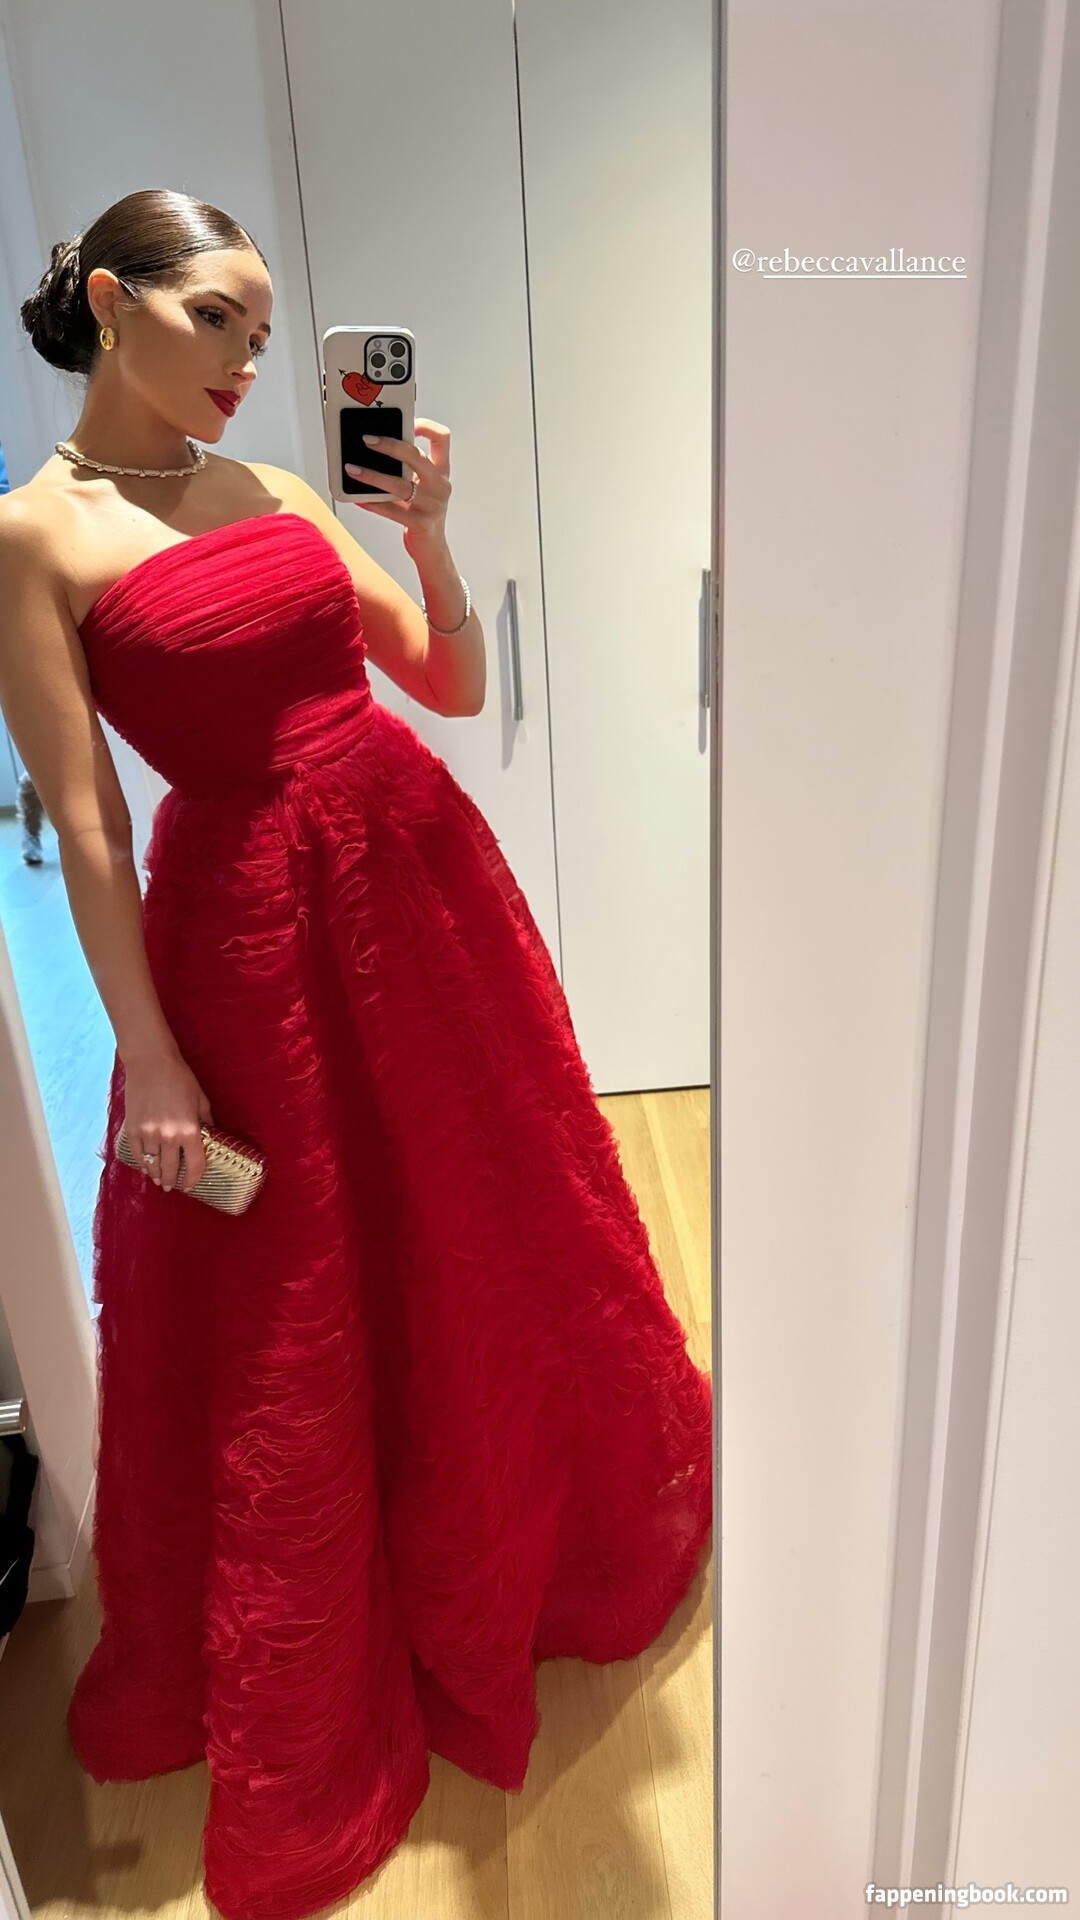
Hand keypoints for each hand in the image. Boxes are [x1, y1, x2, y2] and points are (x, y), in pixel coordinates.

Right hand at [123, 1051, 215, 1192]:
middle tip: (171, 1186)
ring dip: (155, 1175)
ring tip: (158, 1180)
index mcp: (189, 1130)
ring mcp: (148, 1134)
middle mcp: (168, 1136)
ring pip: (152, 1165)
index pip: (194, 1164)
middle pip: (170, 1170)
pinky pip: (137, 1153)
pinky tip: (145, 1166)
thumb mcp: (201, 1100)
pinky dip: (141, 1163)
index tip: (190, 1185)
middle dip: (171, 1181)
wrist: (151, 1063)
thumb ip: (206, 1122)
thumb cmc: (179, 1078)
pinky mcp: (132, 1128)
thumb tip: (210, 1136)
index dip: (193, 1178)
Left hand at [344, 416, 451, 548]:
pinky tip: (357, 497)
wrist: (432, 548)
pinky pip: (391, 510)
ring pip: (400, 485)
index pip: (442, 439)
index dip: (425, 426)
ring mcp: (432, 506)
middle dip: (390, 446)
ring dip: (373, 476)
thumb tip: (375, 447)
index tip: (406, 421)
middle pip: (417, 456)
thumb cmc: (421, 513)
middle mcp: (441, 486)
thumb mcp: (420, 486)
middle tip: (367, 440)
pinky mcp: (420, 524)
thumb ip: (407, 468)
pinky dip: (372, 503)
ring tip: (352, 469)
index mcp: (441, 472)